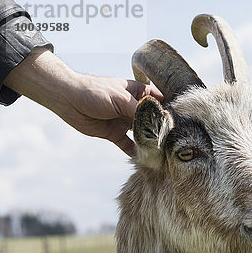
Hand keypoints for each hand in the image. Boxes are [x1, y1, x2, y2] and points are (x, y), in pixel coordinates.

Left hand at [3, 48, 162, 155]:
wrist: (69, 100)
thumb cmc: (95, 92)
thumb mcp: (121, 99)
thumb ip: (140, 111)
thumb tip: (159, 121)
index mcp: (138, 92)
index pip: (160, 101)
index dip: (171, 111)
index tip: (183, 123)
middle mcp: (134, 107)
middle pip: (153, 120)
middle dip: (162, 130)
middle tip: (175, 143)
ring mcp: (125, 121)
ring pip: (143, 134)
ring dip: (150, 143)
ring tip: (163, 153)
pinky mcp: (115, 134)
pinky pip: (129, 145)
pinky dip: (136, 153)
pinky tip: (145, 161)